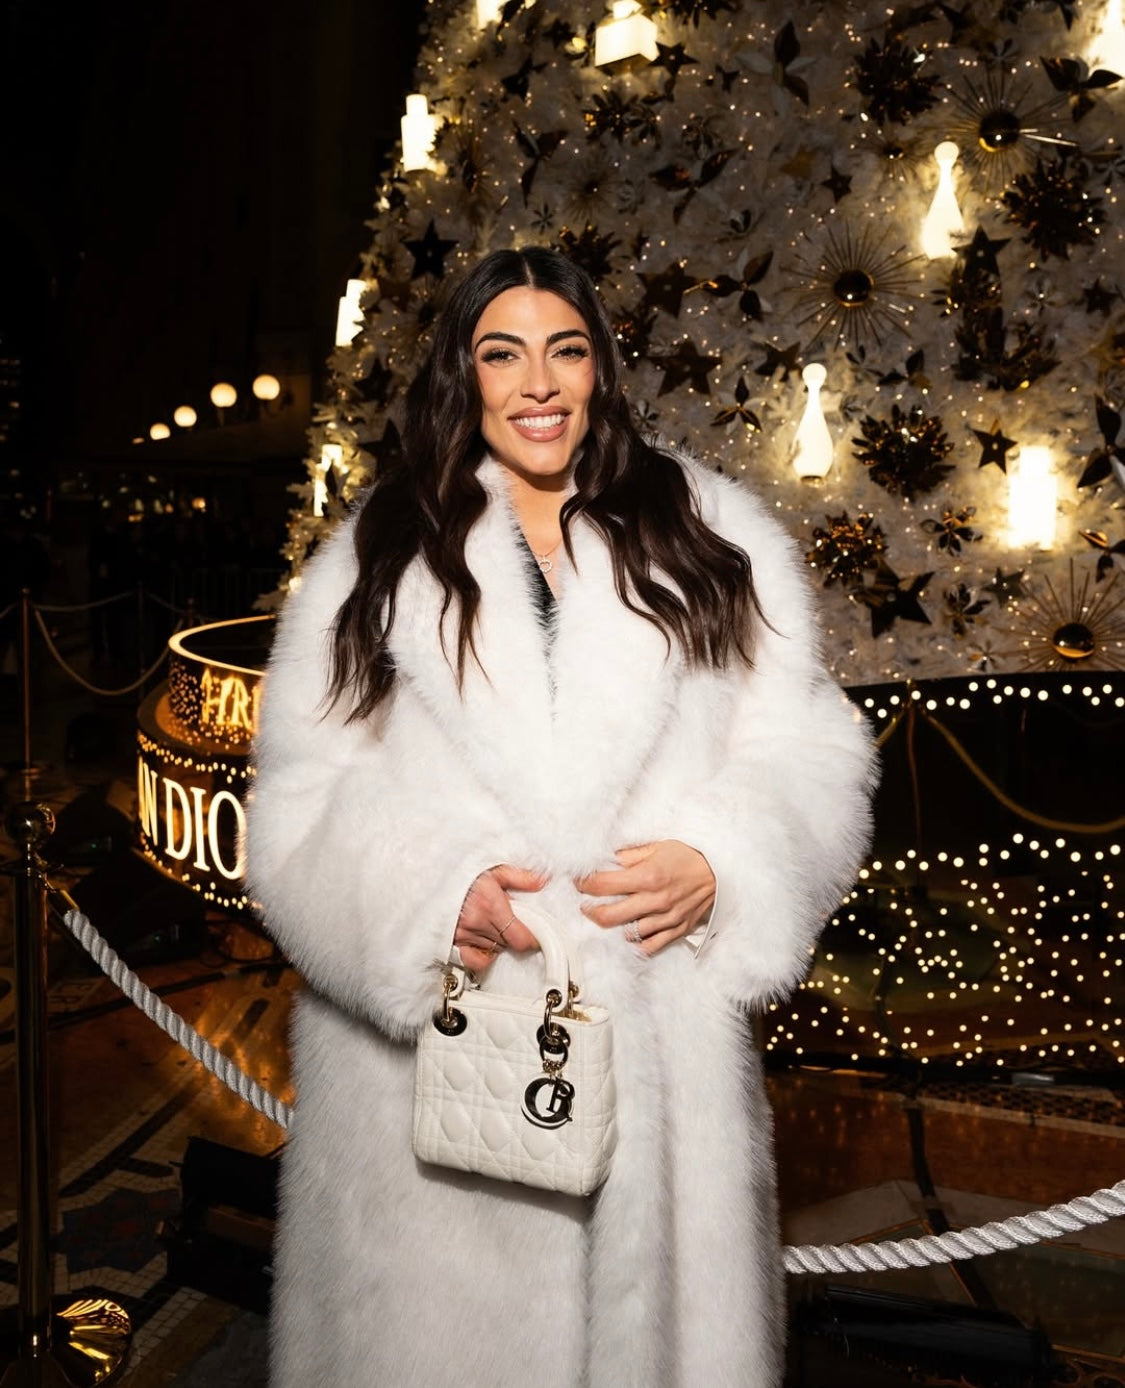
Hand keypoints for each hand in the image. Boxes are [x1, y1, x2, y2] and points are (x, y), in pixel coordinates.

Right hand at [454, 864, 546, 972]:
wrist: (431, 877)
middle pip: (509, 943)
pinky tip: (484, 943)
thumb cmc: (461, 873)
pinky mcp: (451, 942)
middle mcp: (476, 922)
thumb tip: (541, 882)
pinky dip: (482, 955)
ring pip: (493, 949)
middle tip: (511, 920)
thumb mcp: (492, 869)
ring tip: (493, 924)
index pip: (521, 938)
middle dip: (514, 933)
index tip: (535, 934)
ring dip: (498, 940)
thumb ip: (518, 876)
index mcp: (490, 905)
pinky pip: (474, 960)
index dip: (532, 939)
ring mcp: (463, 934)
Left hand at [577, 840, 714, 955]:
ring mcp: (667, 918)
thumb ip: (629, 855)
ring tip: (607, 917)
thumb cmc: (689, 856)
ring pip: (628, 933)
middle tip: (585, 904)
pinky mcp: (677, 930)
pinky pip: (651, 946)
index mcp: (648, 876)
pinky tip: (629, 935)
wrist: (722, 870)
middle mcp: (655, 900)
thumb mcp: (657, 846)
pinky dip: (637, 944)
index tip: (579, 882)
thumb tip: (604, 859)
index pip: (604, 885)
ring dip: (613, 928)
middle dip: (590, 910)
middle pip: (609, 915)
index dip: (585, 884)